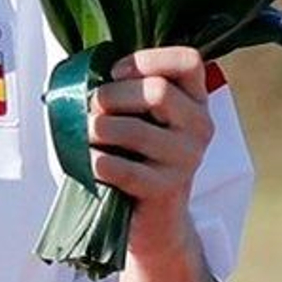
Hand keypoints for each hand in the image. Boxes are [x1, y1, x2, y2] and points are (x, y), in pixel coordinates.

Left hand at [88, 46, 213, 264]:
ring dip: (95, 130)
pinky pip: (120, 168)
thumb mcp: (141, 118)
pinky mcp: (166, 189)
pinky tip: (92, 163)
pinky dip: (95, 162)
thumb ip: (127, 89)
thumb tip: (82, 75)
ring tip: (86, 137)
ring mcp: (187, 159)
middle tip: (91, 110)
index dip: (147, 60)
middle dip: (110, 96)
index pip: (189, 62)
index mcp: (196, 101)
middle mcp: (200, 126)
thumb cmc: (137, 158)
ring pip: (131, 129)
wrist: (154, 220)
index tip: (115, 73)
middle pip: (157, 91)